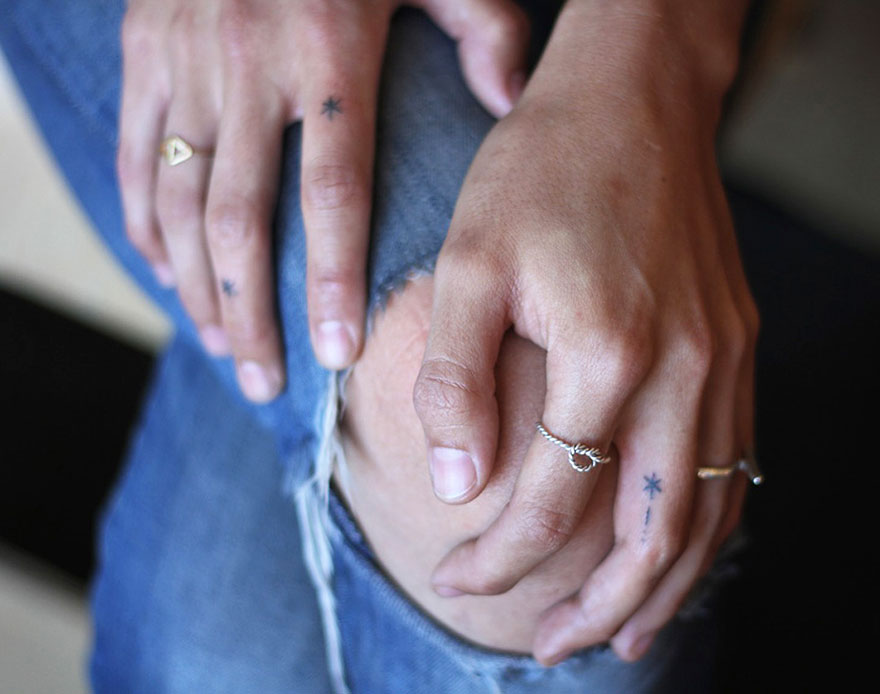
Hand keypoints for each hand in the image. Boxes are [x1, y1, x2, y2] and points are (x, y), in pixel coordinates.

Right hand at [117, 0, 529, 400]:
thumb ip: (479, 27)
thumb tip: (512, 101)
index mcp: (326, 50)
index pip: (331, 190)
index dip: (334, 279)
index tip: (340, 354)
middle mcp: (246, 66)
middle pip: (241, 221)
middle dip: (251, 313)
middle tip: (267, 384)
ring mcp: (183, 62)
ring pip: (179, 203)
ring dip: (196, 288)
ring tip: (222, 350)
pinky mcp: (141, 54)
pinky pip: (131, 159)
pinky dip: (142, 228)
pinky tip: (167, 280)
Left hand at [412, 0, 756, 662]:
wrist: (633, 99)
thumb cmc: (541, 170)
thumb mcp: (468, 262)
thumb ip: (459, 379)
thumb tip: (458, 485)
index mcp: (608, 351)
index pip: (552, 499)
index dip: (500, 556)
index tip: (458, 578)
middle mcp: (684, 367)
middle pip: (653, 533)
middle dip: (599, 609)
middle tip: (552, 649)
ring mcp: (723, 358)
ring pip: (710, 511)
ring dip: (664, 585)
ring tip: (619, 633)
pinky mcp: (735, 343)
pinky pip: (733, 461)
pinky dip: (704, 524)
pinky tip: (672, 548)